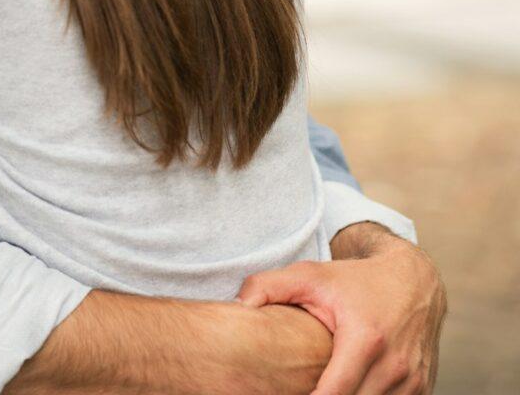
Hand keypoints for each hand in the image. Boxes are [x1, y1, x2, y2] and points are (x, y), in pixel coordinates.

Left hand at [237, 224, 446, 394]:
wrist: (414, 281)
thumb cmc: (355, 281)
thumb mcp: (309, 275)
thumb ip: (267, 287)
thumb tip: (236, 306)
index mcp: (365, 340)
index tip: (282, 393)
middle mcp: (395, 366)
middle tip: (295, 389)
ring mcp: (414, 381)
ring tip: (318, 388)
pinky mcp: (423, 389)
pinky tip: (345, 391)